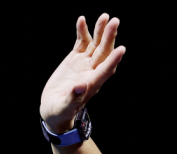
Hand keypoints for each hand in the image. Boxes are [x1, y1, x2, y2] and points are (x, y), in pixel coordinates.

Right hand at [40, 14, 125, 133]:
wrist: (55, 109)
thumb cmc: (60, 112)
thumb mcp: (64, 108)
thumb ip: (72, 98)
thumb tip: (80, 87)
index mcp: (91, 84)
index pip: (105, 70)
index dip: (113, 60)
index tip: (122, 49)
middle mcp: (91, 72)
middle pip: (103, 53)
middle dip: (109, 37)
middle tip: (115, 21)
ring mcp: (84, 64)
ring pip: (95, 45)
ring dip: (100, 31)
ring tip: (105, 17)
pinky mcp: (75, 59)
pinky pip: (81, 43)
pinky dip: (82, 32)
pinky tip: (82, 20)